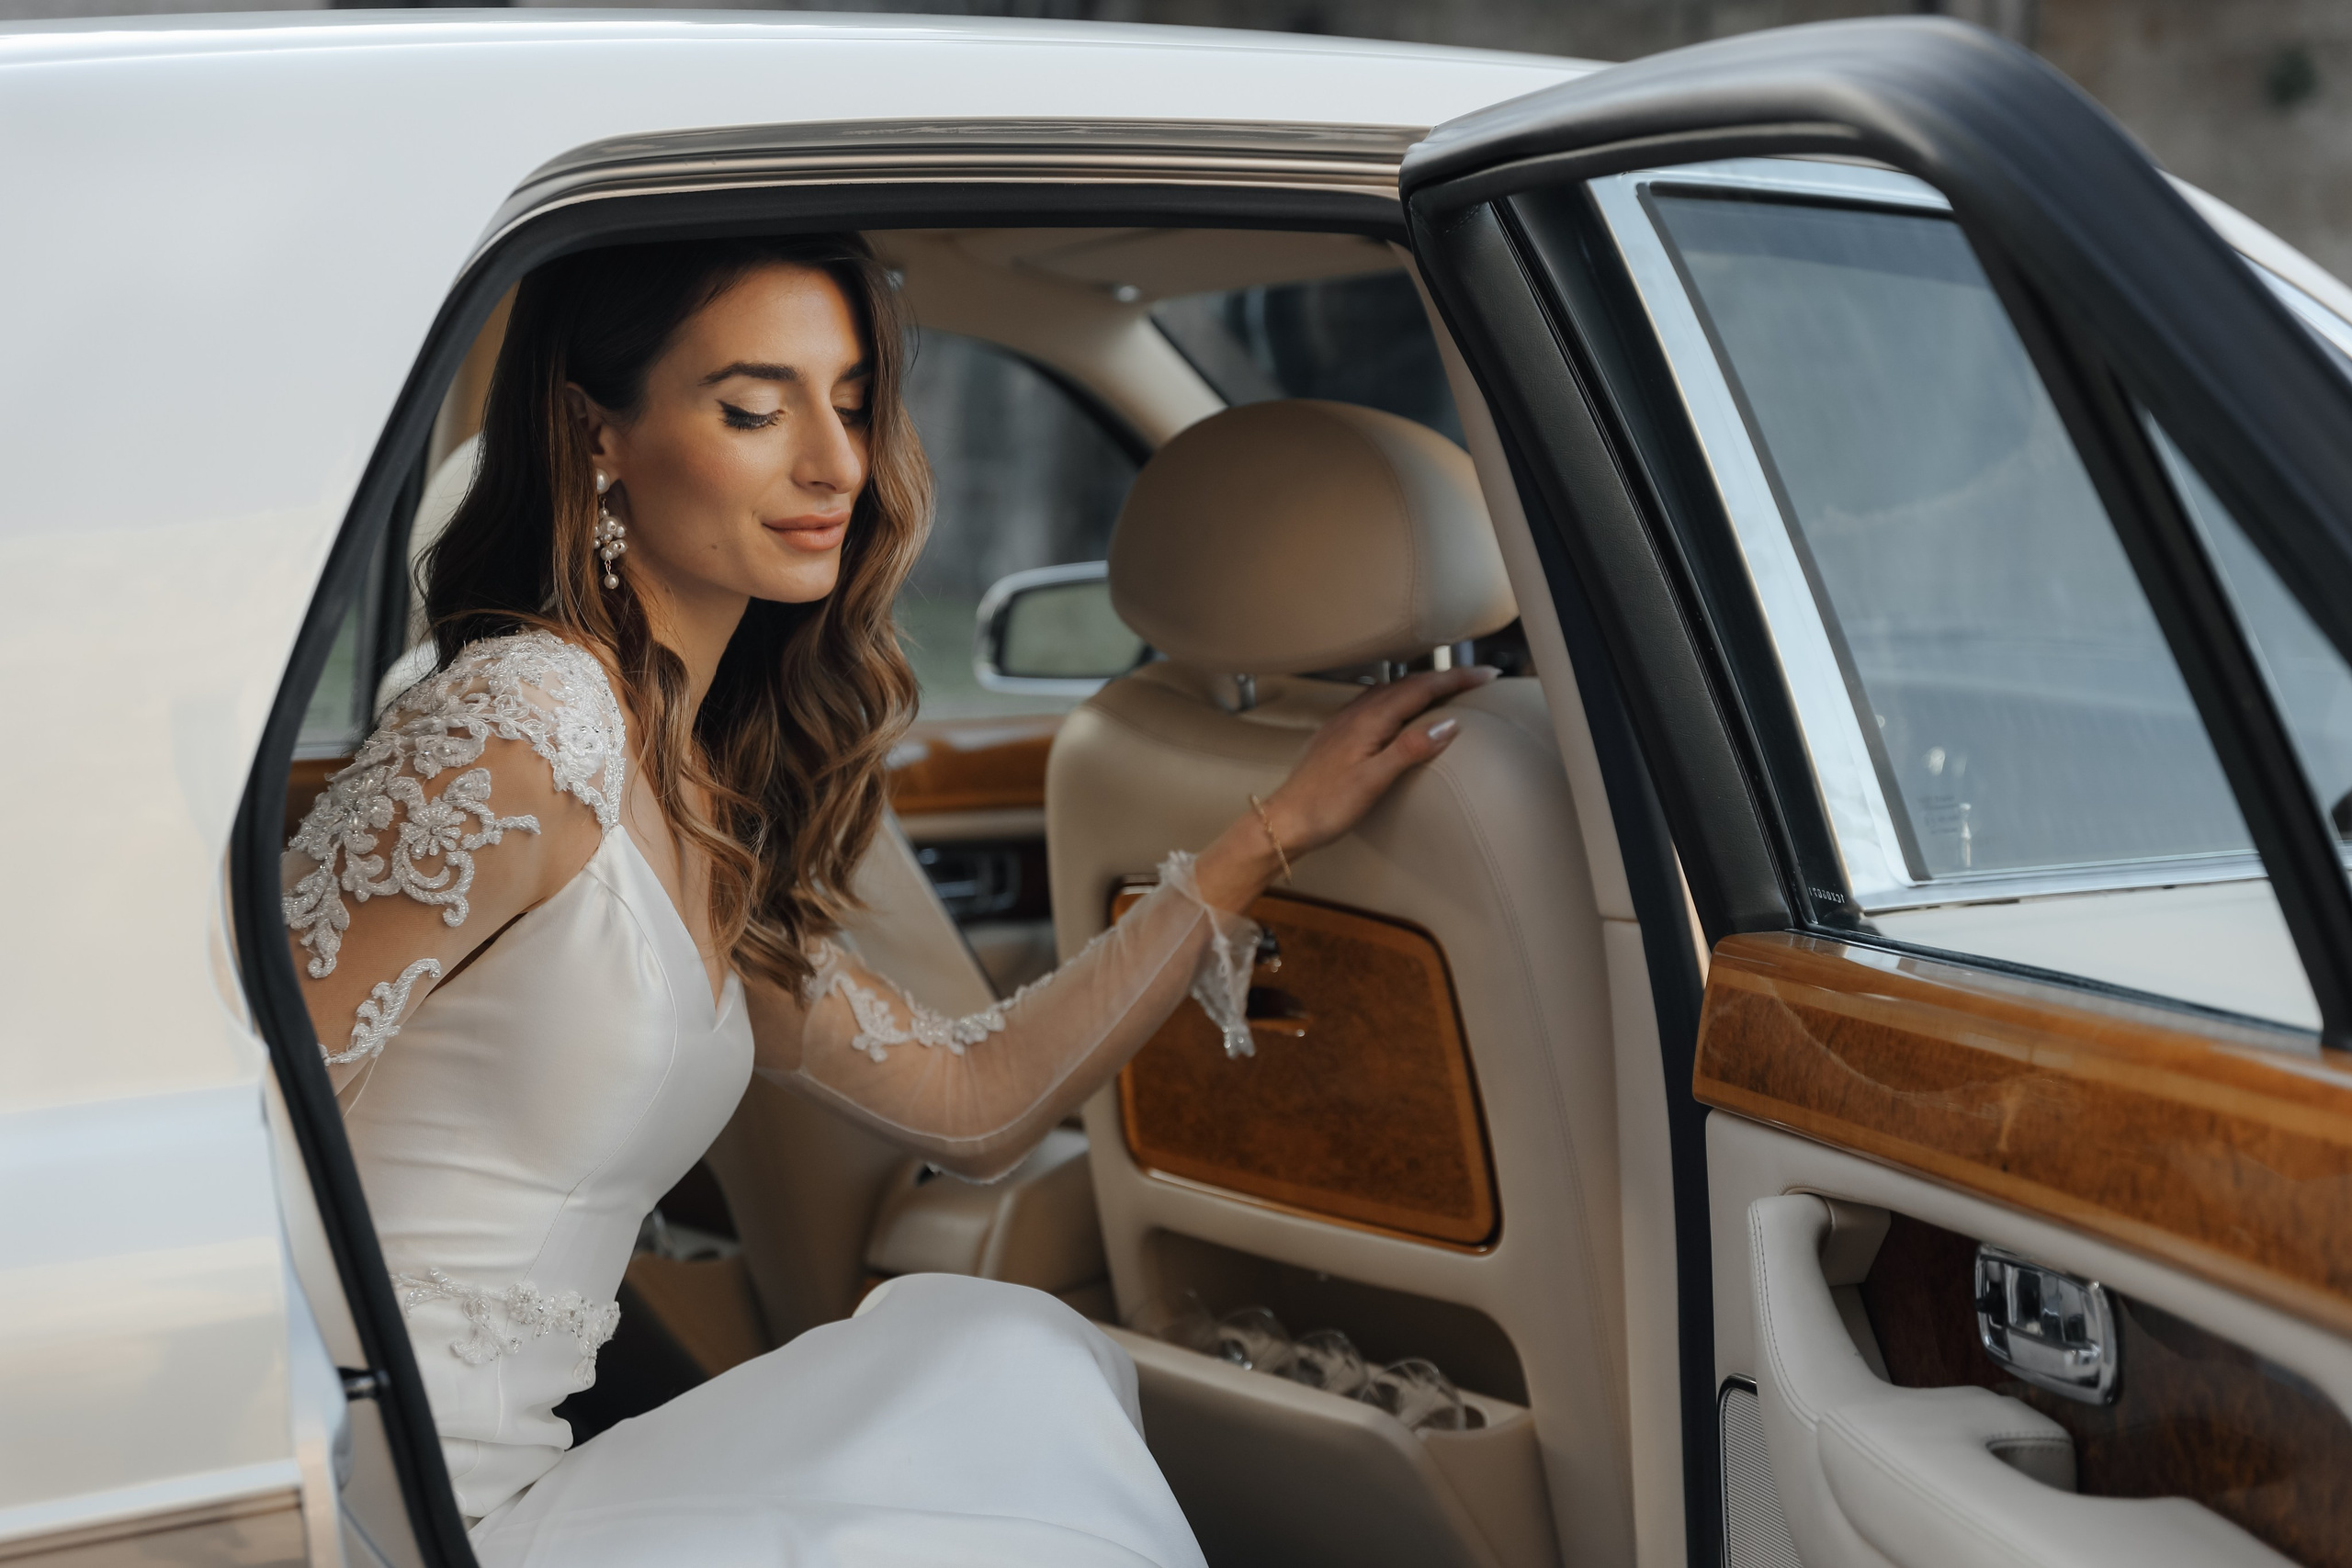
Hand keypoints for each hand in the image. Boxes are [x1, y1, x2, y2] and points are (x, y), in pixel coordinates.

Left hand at [1192, 665, 1498, 911]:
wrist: (1284, 820)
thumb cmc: (1326, 807)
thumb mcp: (1373, 782)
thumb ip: (1409, 749)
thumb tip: (1448, 723)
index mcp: (1369, 721)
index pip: (1421, 689)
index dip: (1456, 679)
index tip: (1487, 674)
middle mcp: (1355, 713)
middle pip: (1407, 684)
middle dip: (1444, 678)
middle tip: (1476, 679)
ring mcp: (1344, 722)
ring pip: (1390, 691)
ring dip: (1420, 685)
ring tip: (1446, 688)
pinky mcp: (1336, 734)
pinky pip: (1374, 703)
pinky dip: (1398, 697)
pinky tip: (1398, 709)